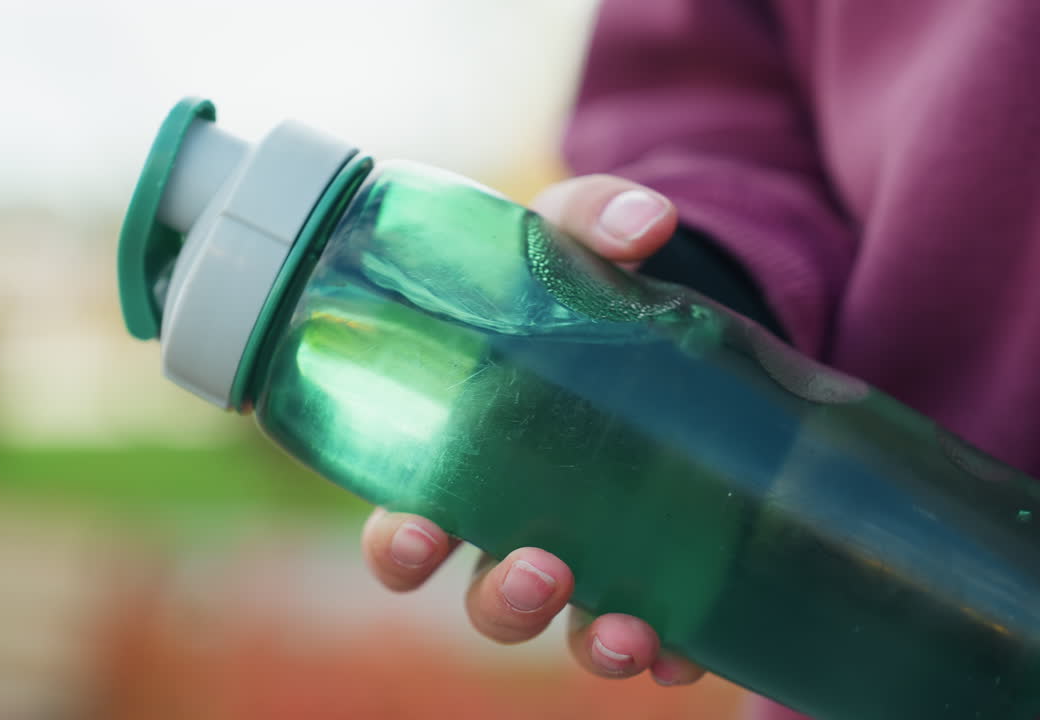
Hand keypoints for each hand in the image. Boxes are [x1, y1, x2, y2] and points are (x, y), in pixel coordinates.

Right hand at [360, 175, 706, 685]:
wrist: (667, 311)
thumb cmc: (581, 285)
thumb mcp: (574, 242)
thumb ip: (593, 220)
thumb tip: (650, 222)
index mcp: (465, 455)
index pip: (406, 521)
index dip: (399, 543)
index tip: (416, 534)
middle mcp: (516, 522)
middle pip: (485, 594)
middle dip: (502, 599)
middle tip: (539, 570)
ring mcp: (591, 551)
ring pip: (566, 625)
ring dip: (586, 641)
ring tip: (624, 630)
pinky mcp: (660, 563)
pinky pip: (658, 632)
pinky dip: (671, 651)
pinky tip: (691, 646)